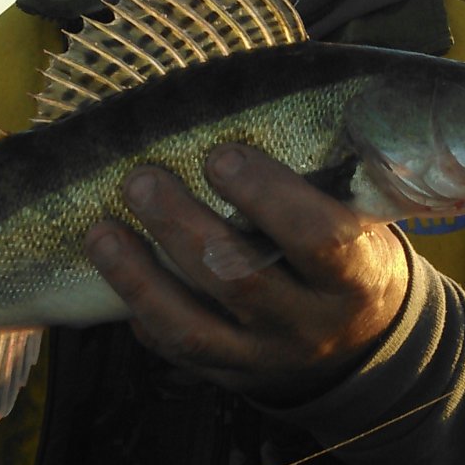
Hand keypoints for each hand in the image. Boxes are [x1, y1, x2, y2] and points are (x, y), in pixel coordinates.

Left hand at [85, 144, 410, 402]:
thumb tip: (273, 89)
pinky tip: (114, 271)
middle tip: (142, 178)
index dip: (269, 197)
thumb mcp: (362, 221)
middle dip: (184, 227)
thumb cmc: (350, 254)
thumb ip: (330, 177)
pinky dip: (141, 311)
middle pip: (241, 280)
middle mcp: (310, 325)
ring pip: (195, 327)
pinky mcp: (228, 375)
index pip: (319, 240)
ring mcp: (264, 358)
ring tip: (102, 229)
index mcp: (356, 277)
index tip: (223, 156)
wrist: (358, 343)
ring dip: (140, 277)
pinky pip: (176, 351)